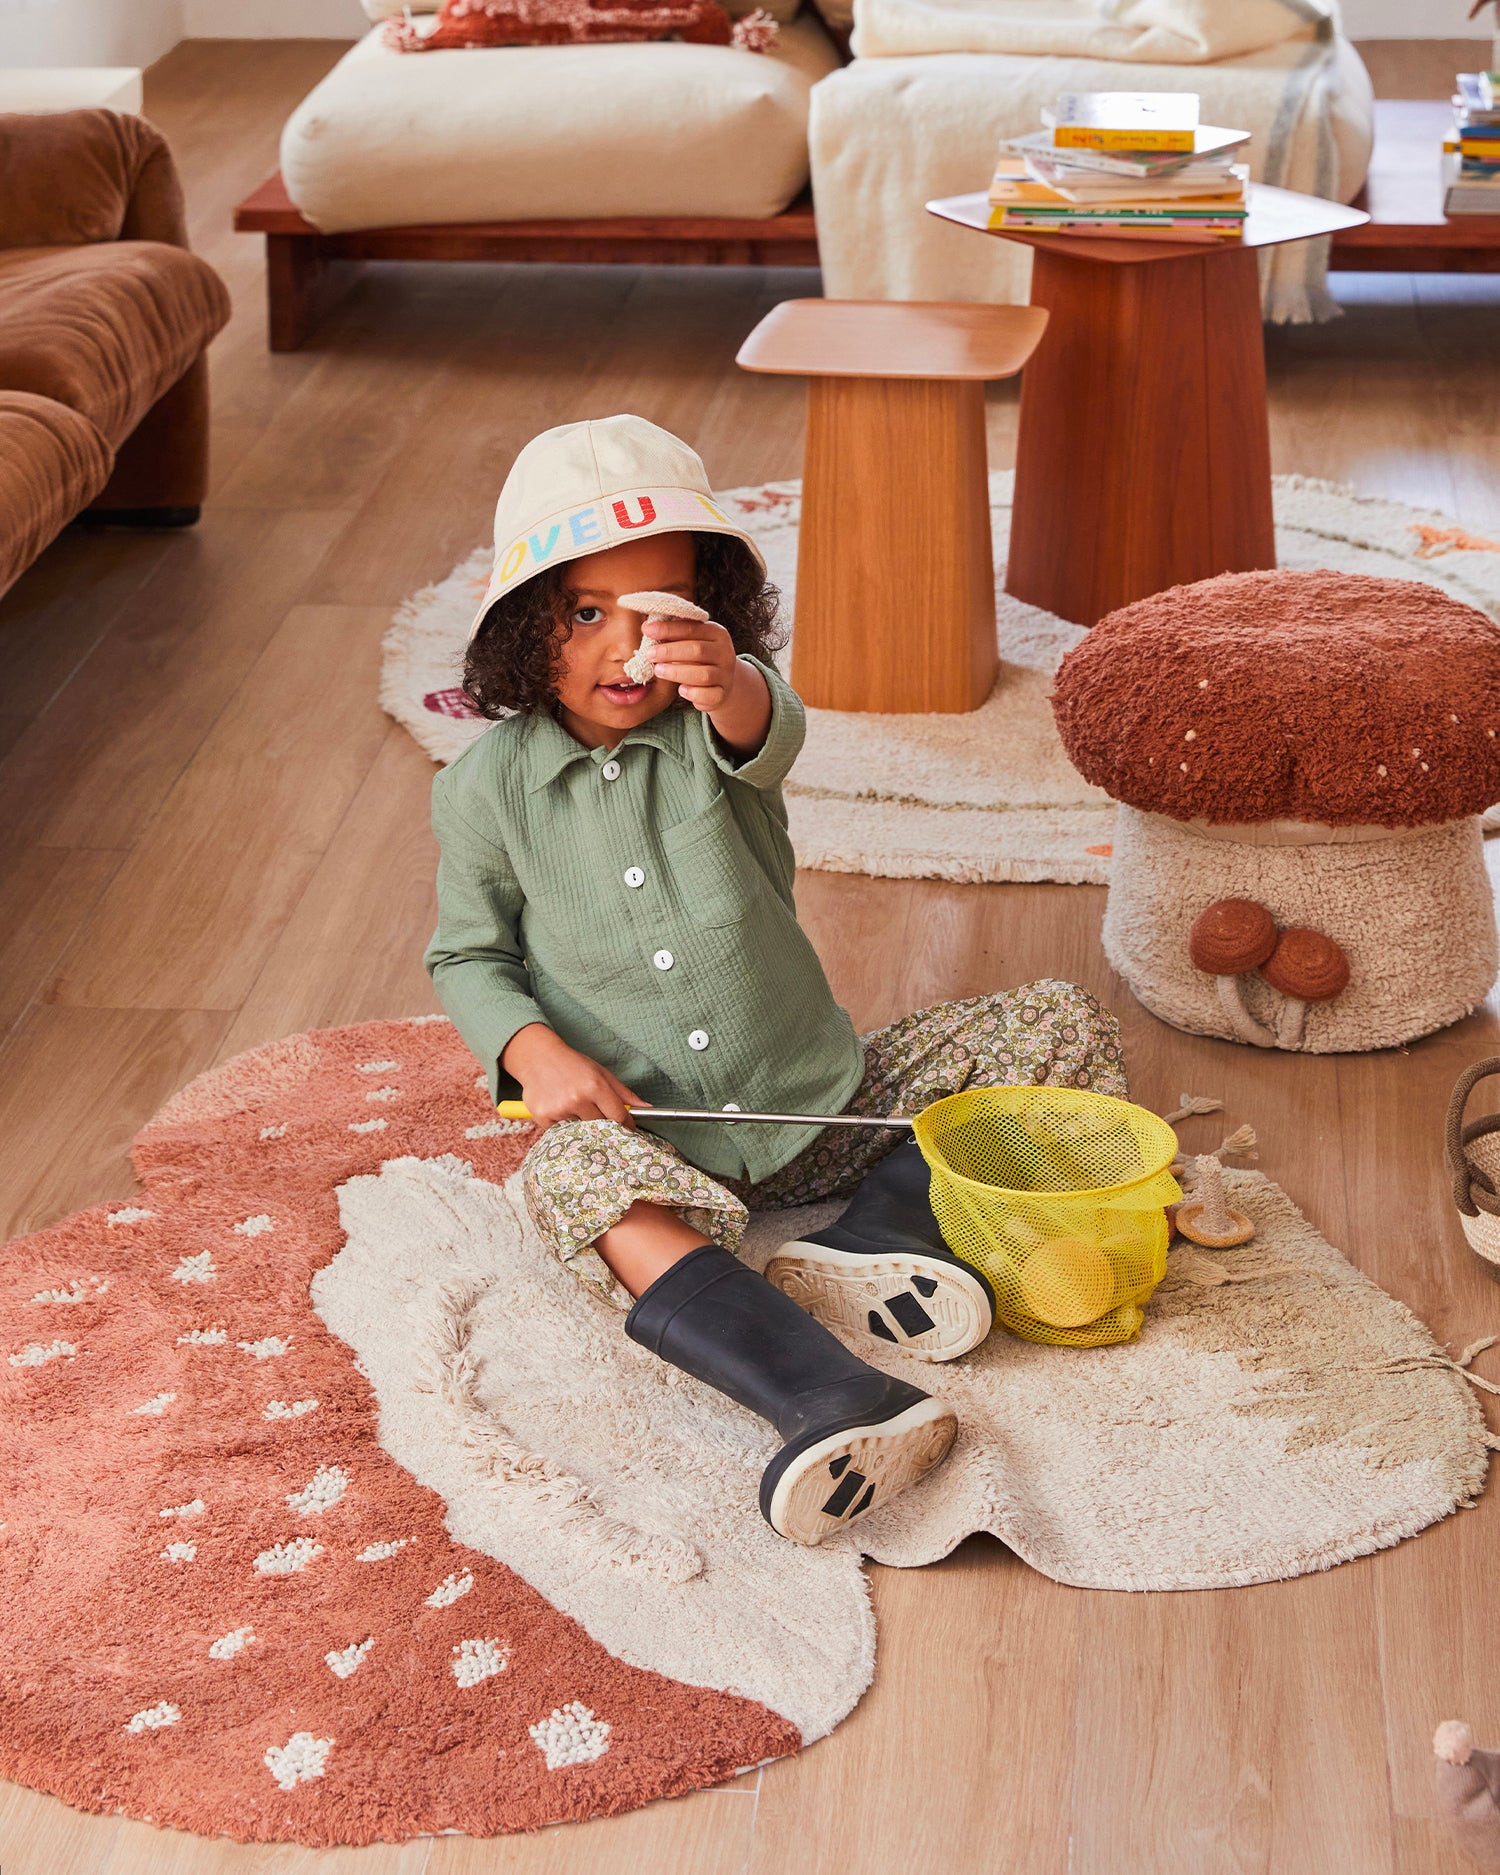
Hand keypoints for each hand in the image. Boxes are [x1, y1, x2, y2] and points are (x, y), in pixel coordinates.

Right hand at [500, 1024, 647, 1130]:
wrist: (537, 1056)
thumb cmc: (573, 1064)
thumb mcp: (601, 1073)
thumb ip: (624, 1093)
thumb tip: (646, 1108)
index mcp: (595, 1086)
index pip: (618, 1117)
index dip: (626, 1126)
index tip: (628, 1129)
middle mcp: (577, 1098)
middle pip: (601, 1127)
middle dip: (604, 1124)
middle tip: (599, 1116)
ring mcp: (559, 1109)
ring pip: (581, 1131)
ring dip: (582, 1125)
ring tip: (576, 1108)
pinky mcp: (543, 1116)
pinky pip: (561, 1132)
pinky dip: (564, 1125)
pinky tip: (561, 1109)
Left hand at [648, 617, 771, 755]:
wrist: (721, 683)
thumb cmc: (699, 658)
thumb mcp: (692, 641)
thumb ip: (676, 634)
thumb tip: (647, 627)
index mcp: (717, 633)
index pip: (692, 628)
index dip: (668, 629)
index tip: (646, 630)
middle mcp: (725, 653)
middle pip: (698, 650)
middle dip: (670, 651)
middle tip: (649, 654)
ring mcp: (725, 675)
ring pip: (703, 674)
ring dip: (677, 672)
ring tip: (658, 671)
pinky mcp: (722, 694)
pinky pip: (708, 695)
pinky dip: (694, 693)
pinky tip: (680, 690)